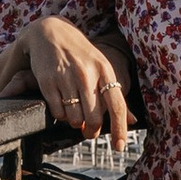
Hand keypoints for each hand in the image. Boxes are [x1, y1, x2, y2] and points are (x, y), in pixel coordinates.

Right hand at [22, 14, 129, 149]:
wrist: (50, 32)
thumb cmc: (80, 54)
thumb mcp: (101, 67)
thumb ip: (115, 94)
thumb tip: (133, 121)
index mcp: (104, 70)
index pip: (117, 105)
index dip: (119, 129)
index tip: (119, 147)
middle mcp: (86, 73)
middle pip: (95, 118)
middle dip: (92, 131)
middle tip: (89, 132)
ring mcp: (66, 77)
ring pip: (75, 119)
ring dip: (75, 123)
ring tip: (74, 113)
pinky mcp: (47, 81)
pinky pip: (58, 112)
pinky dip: (61, 115)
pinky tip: (62, 105)